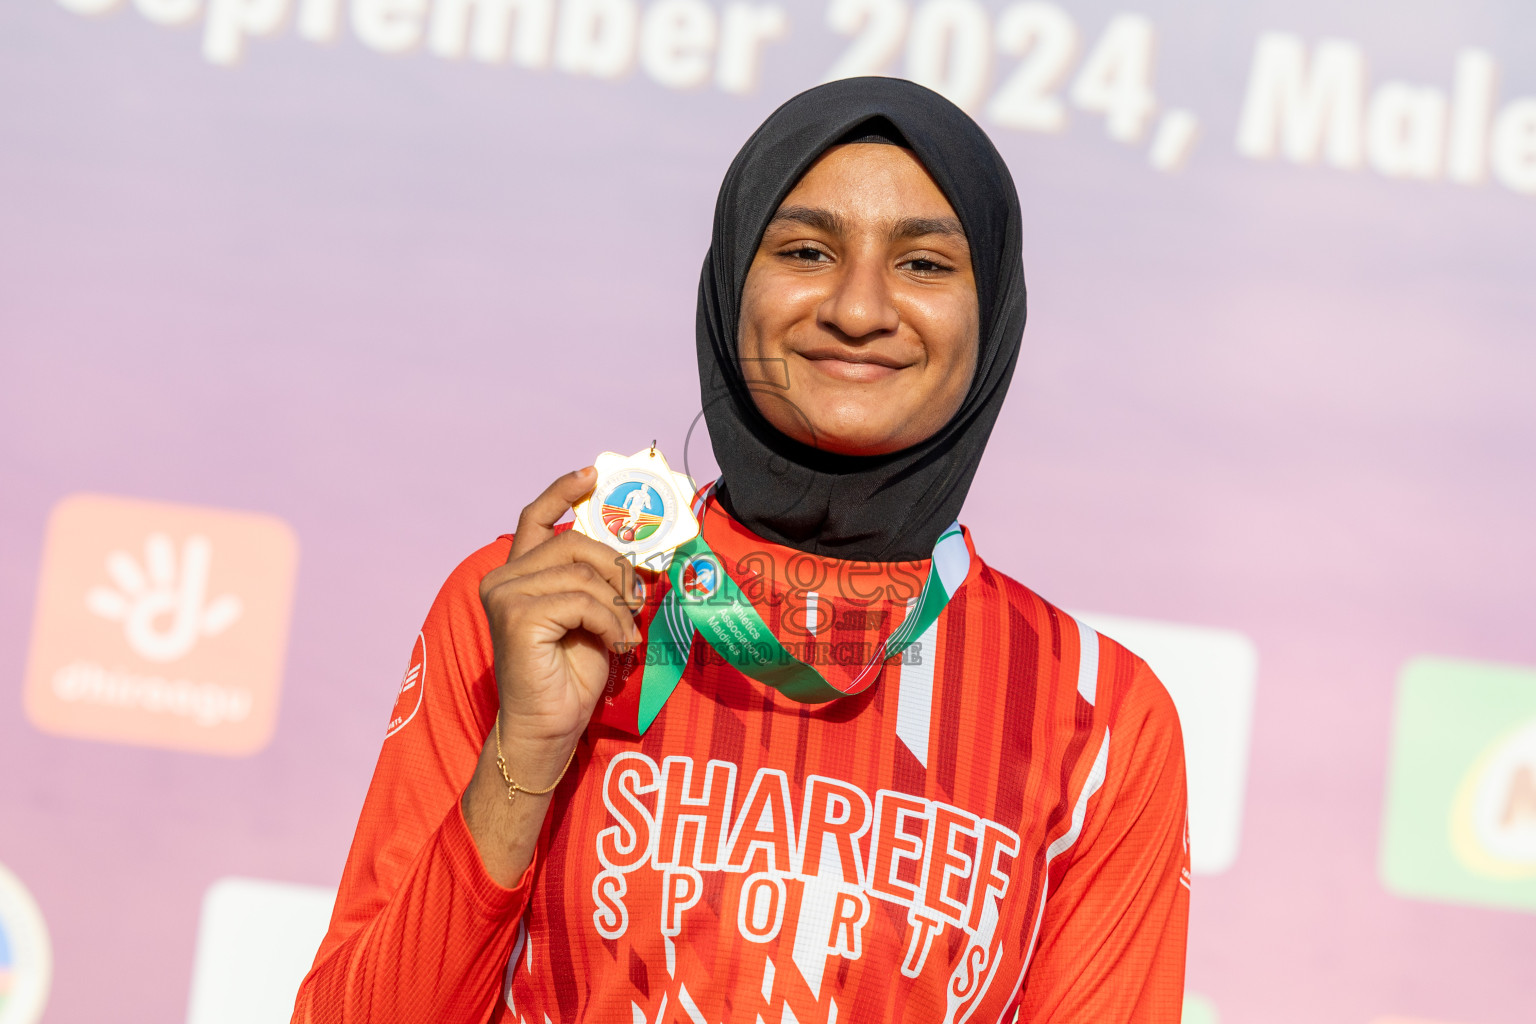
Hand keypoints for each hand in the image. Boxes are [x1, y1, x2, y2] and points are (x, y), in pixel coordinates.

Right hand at [464, 468, 642, 884]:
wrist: (548, 728)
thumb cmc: (569, 677)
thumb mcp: (592, 616)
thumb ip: (597, 581)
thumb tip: (635, 554)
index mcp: (517, 575)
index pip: (534, 516)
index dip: (563, 490)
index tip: (592, 475)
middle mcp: (502, 578)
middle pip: (574, 541)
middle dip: (615, 565)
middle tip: (636, 599)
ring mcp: (505, 595)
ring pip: (582, 571)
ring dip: (617, 605)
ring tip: (624, 636)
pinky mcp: (517, 615)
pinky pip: (582, 599)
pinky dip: (610, 622)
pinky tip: (616, 646)